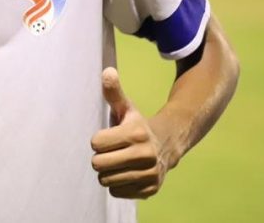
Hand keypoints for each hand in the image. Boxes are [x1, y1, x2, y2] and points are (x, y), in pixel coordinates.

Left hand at [89, 68, 168, 198]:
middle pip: (98, 164)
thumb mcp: (126, 108)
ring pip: (106, 180)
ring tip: (118, 162)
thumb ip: (113, 92)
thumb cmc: (136, 126)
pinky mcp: (150, 189)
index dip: (98, 140)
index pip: (96, 143)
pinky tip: (126, 173)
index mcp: (136, 133)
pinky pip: (117, 192)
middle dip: (100, 158)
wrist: (167, 145)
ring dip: (108, 172)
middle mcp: (145, 155)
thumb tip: (107, 71)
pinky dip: (117, 184)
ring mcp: (149, 174)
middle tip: (111, 152)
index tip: (108, 137)